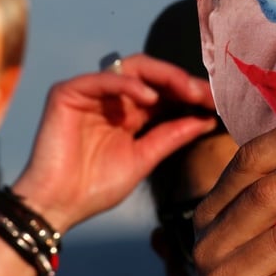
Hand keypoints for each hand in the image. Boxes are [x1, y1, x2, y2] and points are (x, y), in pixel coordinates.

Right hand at [14, 53, 216, 231]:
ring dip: (163, 77)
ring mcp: (89, 93)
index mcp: (130, 113)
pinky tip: (149, 98)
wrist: (57, 207)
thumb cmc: (94, 188)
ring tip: (188, 91)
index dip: (191, 94)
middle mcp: (111, 99)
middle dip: (183, 81)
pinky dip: (127, 84)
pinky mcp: (68, 93)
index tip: (218, 103)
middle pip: (152, 75)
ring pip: (132, 68)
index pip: (165, 93)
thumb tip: (207, 119)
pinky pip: (102, 79)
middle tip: (207, 93)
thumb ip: (172, 135)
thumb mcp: (145, 158)